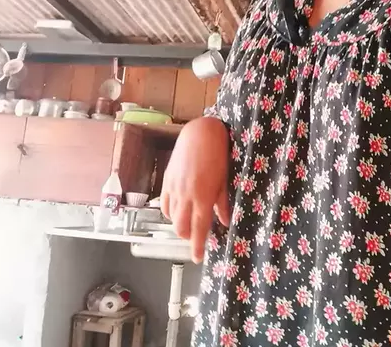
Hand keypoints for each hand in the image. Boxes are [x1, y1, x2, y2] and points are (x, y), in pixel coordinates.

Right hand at [161, 117, 229, 262]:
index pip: (199, 229)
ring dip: (179, 225)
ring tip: (189, 224)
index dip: (198, 246)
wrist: (200, 132)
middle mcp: (185, 196)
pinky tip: (178, 211)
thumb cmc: (219, 154)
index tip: (198, 258)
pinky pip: (164, 204)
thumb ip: (223, 203)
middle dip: (188, 237)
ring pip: (171, 217)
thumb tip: (224, 222)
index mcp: (203, 197)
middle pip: (181, 228)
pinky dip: (170, 212)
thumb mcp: (226, 180)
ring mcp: (174, 188)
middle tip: (197, 238)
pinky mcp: (167, 180)